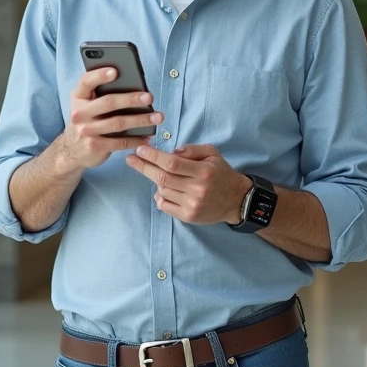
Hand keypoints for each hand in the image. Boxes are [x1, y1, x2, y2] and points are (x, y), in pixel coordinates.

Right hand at [57, 67, 164, 170]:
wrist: (72, 150)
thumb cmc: (88, 120)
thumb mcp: (87, 104)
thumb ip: (101, 94)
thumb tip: (134, 86)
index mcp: (78, 97)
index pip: (86, 81)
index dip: (100, 75)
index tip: (116, 71)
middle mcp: (79, 113)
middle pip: (108, 102)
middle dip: (131, 99)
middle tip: (149, 97)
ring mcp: (86, 131)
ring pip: (118, 123)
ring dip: (141, 119)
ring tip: (158, 116)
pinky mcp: (95, 146)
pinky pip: (120, 142)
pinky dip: (136, 139)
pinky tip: (148, 135)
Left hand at [126, 144, 251, 225]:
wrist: (236, 200)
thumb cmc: (221, 173)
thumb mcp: (212, 154)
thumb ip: (192, 149)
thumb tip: (171, 151)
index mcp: (203, 172)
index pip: (172, 163)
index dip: (153, 156)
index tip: (140, 149)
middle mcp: (197, 189)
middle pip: (162, 178)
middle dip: (143, 167)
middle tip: (130, 159)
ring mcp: (192, 205)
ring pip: (162, 190)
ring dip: (156, 181)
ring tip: (159, 174)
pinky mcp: (188, 217)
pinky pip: (164, 205)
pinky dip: (159, 196)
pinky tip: (163, 189)